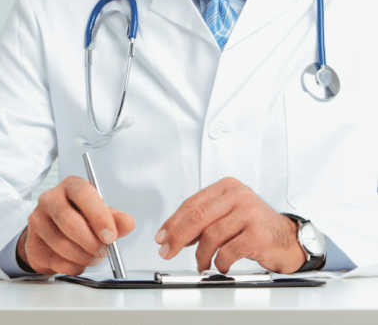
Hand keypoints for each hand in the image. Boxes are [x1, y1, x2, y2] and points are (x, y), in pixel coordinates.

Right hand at [17, 175, 134, 275]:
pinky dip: (74, 266)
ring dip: (85, 257)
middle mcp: (49, 199)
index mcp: (70, 186)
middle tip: (104, 250)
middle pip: (70, 222)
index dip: (99, 216)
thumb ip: (115, 218)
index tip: (111, 236)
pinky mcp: (32, 243)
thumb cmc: (79, 218)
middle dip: (91, 242)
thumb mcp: (100, 214)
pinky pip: (57, 261)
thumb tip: (128, 223)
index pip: (83, 194)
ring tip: (93, 256)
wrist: (53, 232)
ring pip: (63, 245)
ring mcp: (37, 220)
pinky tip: (79, 261)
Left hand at [155, 177, 305, 273]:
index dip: (173, 221)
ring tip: (201, 264)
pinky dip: (220, 262)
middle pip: (198, 216)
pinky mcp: (258, 233)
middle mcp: (238, 196)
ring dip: (201, 255)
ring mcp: (249, 213)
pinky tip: (220, 265)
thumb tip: (176, 234)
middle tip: (168, 251)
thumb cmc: (256, 226)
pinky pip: (228, 250)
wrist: (290, 240)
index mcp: (227, 187)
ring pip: (211, 235)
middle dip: (178, 237)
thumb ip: (206, 219)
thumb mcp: (229, 214)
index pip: (192, 203)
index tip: (162, 236)